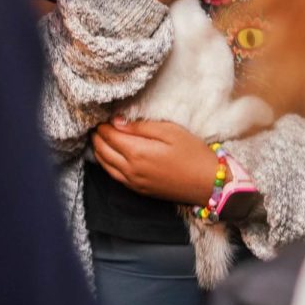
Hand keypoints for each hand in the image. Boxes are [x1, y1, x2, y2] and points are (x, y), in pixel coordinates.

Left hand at [91, 118, 220, 204]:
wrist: (208, 183)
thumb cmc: (192, 153)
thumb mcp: (170, 131)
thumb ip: (141, 126)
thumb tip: (116, 121)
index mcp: (137, 152)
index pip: (109, 136)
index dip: (102, 124)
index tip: (100, 114)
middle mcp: (130, 170)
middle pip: (103, 150)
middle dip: (97, 136)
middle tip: (96, 123)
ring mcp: (134, 182)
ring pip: (105, 165)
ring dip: (98, 150)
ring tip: (98, 137)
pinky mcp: (139, 190)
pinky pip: (114, 176)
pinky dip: (106, 164)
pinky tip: (108, 156)